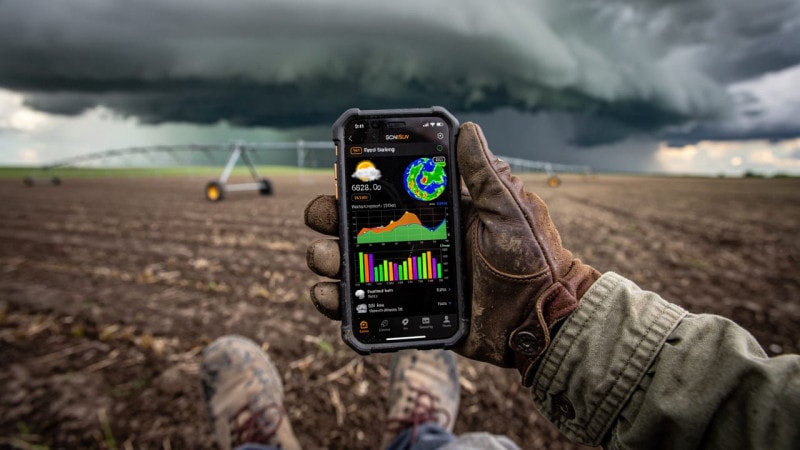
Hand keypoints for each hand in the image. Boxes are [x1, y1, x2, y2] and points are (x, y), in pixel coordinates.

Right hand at [305, 122, 599, 384]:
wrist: (541, 318)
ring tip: (326, 258)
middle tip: (324, 218)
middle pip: (357, 229)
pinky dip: (337, 303)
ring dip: (327, 258)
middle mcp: (416, 244)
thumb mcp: (509, 207)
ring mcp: (408, 279)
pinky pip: (363, 308)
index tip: (340, 177)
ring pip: (351, 266)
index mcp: (436, 216)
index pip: (387, 195)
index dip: (358, 186)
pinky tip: (328, 295)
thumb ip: (485, 172)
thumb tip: (466, 128)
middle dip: (330, 219)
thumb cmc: (531, 258)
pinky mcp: (407, 313)